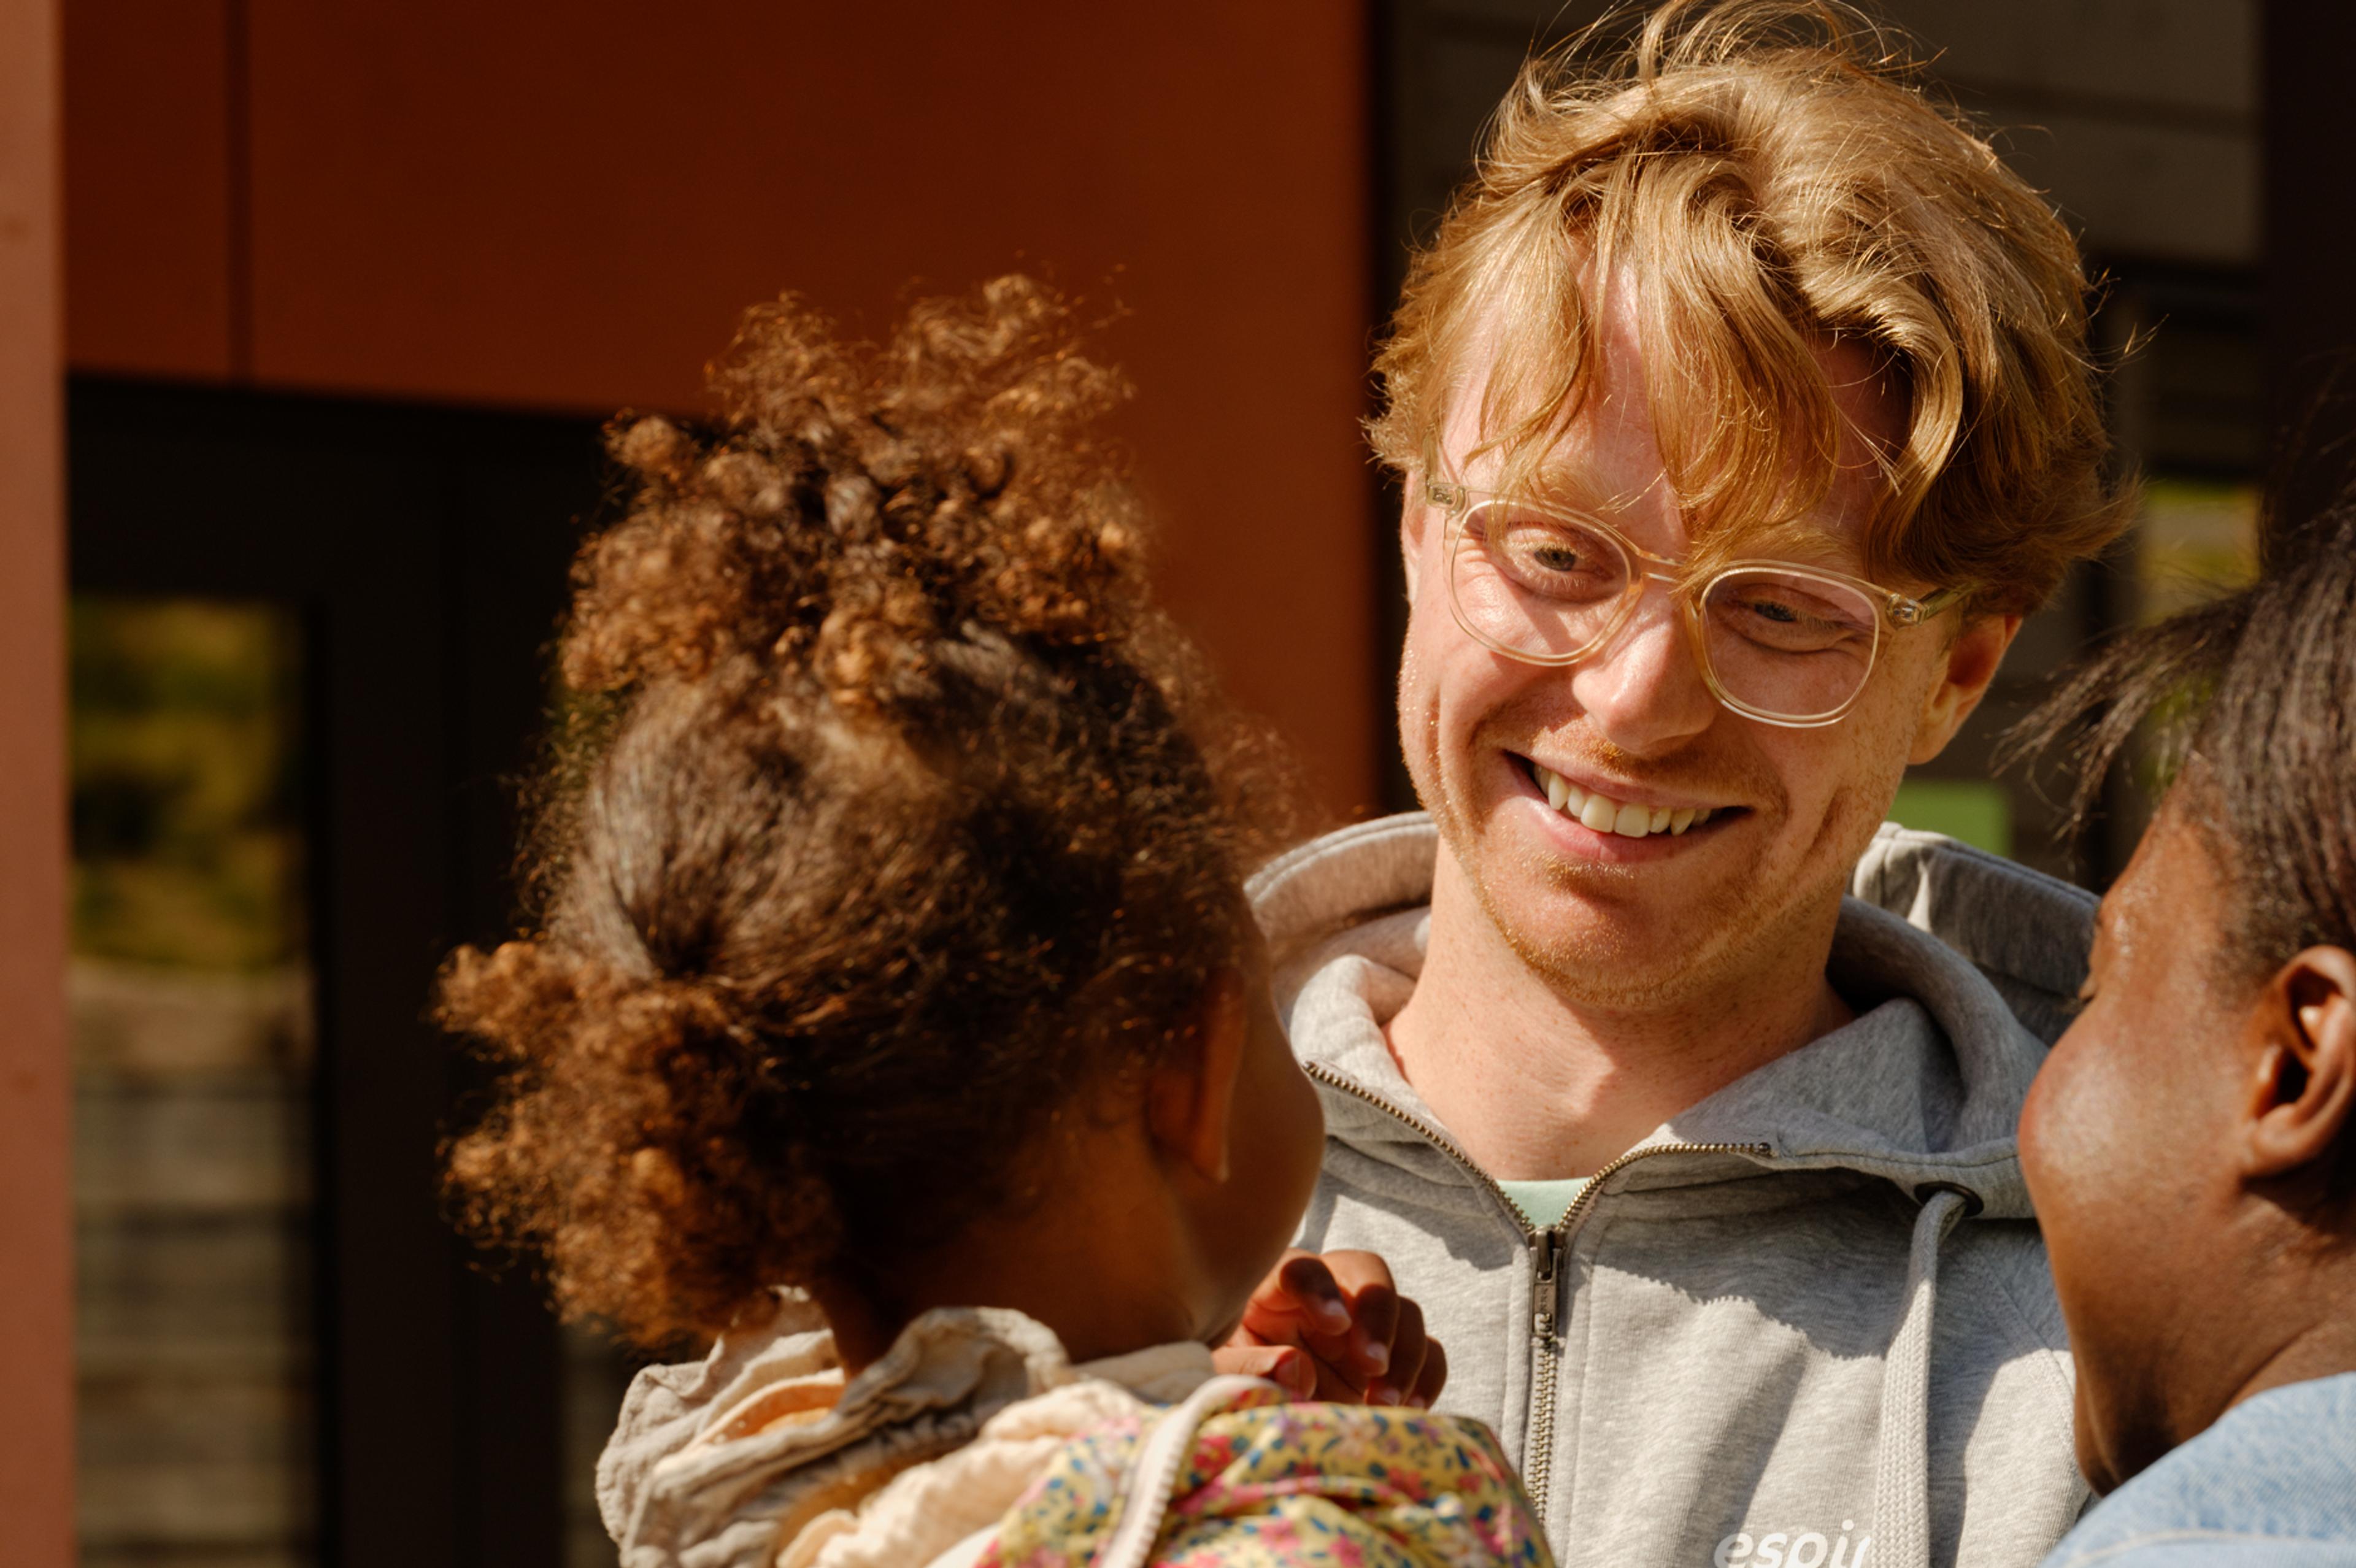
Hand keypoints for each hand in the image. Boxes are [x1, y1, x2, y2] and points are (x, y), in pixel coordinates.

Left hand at [1213, 1248, 1446, 1407]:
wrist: (1253, 1423)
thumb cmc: (1224, 1383)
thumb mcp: (1217, 1375)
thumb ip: (1246, 1368)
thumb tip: (1295, 1368)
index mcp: (1273, 1287)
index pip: (1301, 1268)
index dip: (1321, 1290)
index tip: (1334, 1326)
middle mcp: (1326, 1296)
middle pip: (1368, 1272)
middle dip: (1378, 1315)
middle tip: (1372, 1366)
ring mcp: (1363, 1327)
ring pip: (1406, 1310)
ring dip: (1405, 1354)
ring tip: (1385, 1404)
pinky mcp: (1390, 1361)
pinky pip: (1430, 1353)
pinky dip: (1428, 1378)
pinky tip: (1410, 1411)